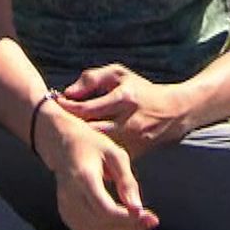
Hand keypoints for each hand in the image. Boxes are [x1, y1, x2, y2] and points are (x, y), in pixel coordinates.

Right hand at [42, 112, 159, 229]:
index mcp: (83, 177)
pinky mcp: (67, 216)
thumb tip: (138, 210)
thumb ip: (127, 181)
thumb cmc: (93, 146)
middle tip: (151, 221)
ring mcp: (66, 209)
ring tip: (139, 224)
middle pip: (102, 226)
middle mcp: (70, 196)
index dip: (128, 219)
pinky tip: (123, 226)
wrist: (62, 145)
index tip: (150, 216)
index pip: (104, 210)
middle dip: (130, 229)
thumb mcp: (115, 154)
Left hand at [59, 63, 191, 156]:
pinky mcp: (134, 154)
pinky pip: (107, 155)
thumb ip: (92, 78)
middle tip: (55, 120)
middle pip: (90, 130)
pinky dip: (93, 150)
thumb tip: (68, 92)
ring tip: (67, 131)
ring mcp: (133, 141)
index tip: (56, 103)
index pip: (87, 108)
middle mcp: (129, 122)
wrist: (173, 112)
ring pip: (97, 146)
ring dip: (80, 140)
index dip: (67, 107)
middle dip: (71, 126)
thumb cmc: (140, 90)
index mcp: (124, 98)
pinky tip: (83, 142)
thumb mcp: (119, 74)